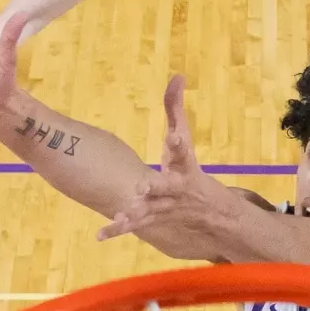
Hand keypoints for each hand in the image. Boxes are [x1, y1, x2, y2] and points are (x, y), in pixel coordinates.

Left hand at [95, 74, 239, 253]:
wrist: (209, 211)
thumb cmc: (188, 168)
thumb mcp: (184, 138)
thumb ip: (175, 108)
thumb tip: (178, 75)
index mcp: (185, 165)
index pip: (183, 151)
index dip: (178, 143)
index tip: (174, 136)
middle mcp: (178, 188)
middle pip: (168, 186)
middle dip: (157, 186)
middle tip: (143, 186)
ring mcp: (166, 206)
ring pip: (151, 211)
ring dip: (136, 214)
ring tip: (121, 215)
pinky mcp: (153, 220)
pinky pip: (135, 225)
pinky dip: (118, 229)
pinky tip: (101, 235)